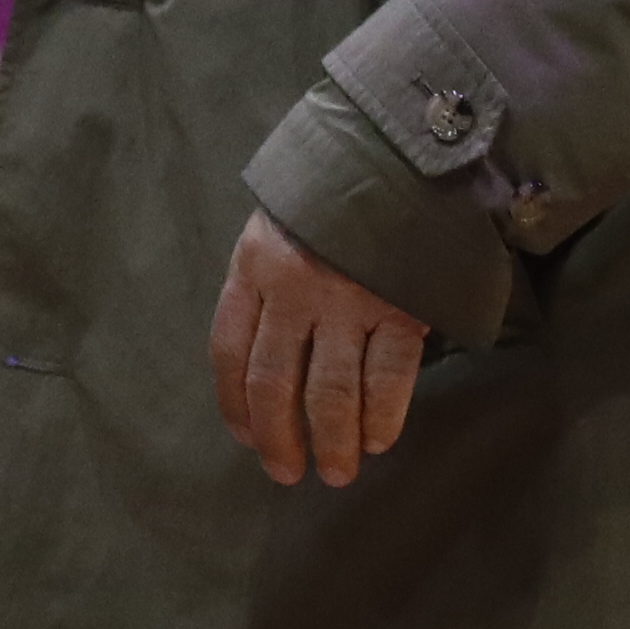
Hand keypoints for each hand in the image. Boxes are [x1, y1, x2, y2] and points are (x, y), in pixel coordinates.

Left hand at [208, 208, 428, 489]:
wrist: (399, 155)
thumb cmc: (330, 199)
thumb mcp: (277, 228)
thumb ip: (265, 286)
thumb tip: (260, 361)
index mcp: (252, 267)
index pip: (228, 350)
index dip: (234, 403)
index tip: (245, 437)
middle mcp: (293, 288)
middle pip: (273, 382)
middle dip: (278, 437)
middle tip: (286, 473)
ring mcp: (348, 300)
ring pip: (330, 392)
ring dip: (331, 442)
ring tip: (336, 472)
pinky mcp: (401, 307)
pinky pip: (388, 379)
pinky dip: (381, 418)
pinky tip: (377, 441)